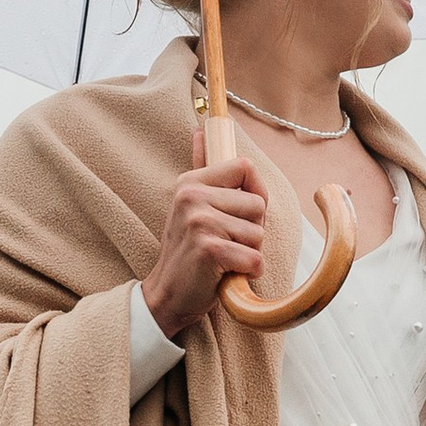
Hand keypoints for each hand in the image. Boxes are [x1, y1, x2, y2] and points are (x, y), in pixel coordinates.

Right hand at [141, 129, 268, 341]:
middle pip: (258, 205)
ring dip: (248, 253)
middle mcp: (192, 197)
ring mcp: (200, 222)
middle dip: (251, 231)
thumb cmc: (188, 252)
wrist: (167, 296)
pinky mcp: (210, 249)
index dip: (254, 193)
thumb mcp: (190, 206)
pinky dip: (247, 273)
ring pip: (259, 234)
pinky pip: (254, 259)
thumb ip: (201, 167)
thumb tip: (200, 128)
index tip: (239, 214)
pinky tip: (224, 274)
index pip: (245, 168)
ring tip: (222, 259)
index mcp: (190, 182)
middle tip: (224, 244)